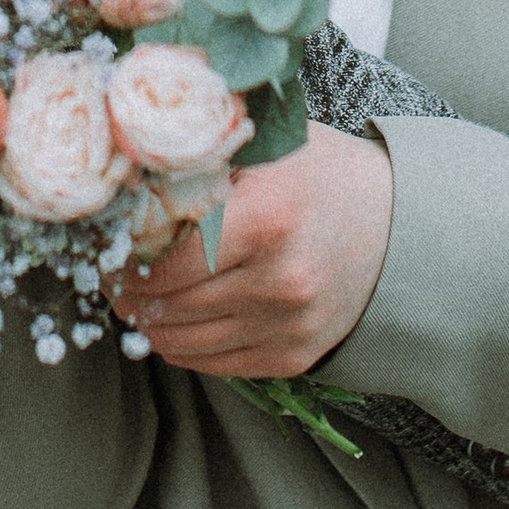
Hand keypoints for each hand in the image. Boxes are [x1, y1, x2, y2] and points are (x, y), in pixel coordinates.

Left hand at [115, 125, 393, 383]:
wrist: (401, 229)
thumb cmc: (323, 176)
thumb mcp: (271, 144)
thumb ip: (207, 151)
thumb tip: (131, 159)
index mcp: (267, 219)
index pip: (166, 260)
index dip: (126, 258)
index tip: (108, 247)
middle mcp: (279, 281)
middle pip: (169, 305)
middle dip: (128, 291)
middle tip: (111, 272)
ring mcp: (288, 326)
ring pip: (182, 342)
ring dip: (148, 322)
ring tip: (136, 294)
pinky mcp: (294, 357)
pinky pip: (211, 364)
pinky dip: (182, 344)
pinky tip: (174, 316)